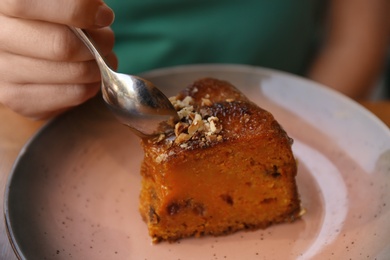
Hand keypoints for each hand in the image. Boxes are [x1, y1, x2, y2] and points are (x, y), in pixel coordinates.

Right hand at [0, 0, 116, 118]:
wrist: (31, 54)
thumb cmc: (52, 21)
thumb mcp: (60, 4)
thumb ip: (74, 4)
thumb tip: (99, 13)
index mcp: (1, 5)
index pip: (25, 3)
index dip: (75, 9)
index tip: (103, 16)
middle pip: (60, 45)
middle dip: (97, 44)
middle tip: (106, 41)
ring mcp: (4, 71)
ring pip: (73, 72)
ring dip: (98, 66)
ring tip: (99, 58)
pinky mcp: (19, 98)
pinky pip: (75, 94)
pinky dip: (93, 84)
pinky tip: (88, 76)